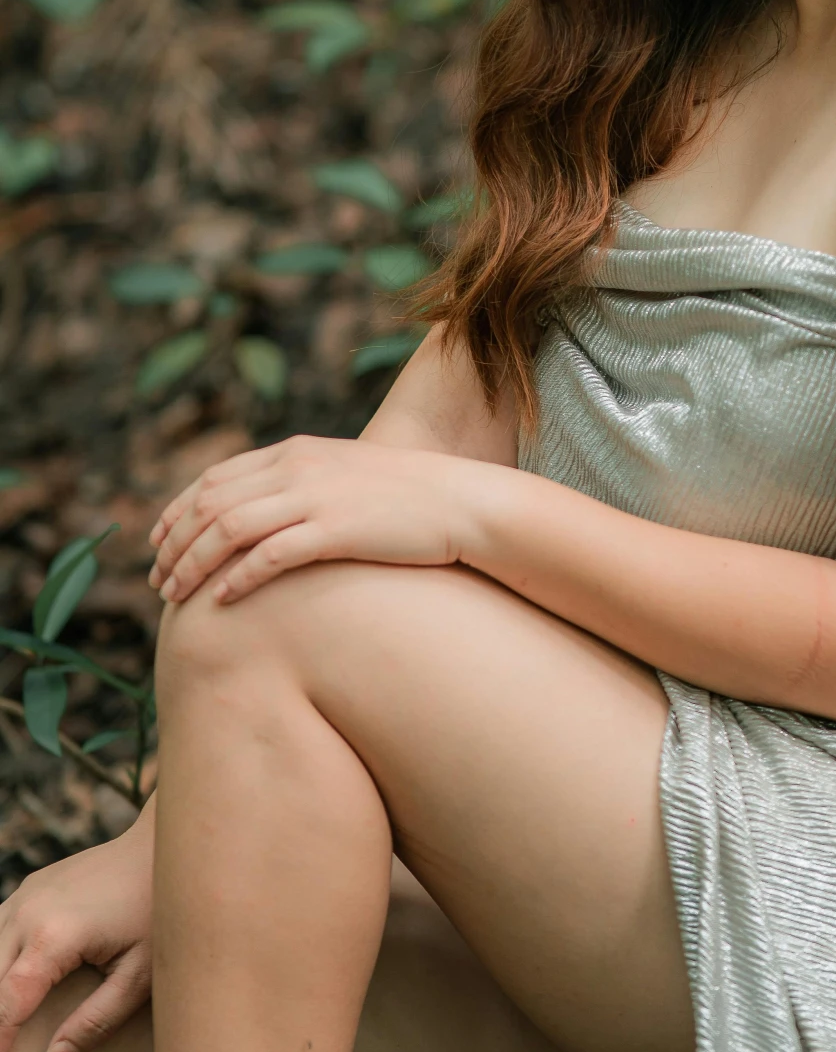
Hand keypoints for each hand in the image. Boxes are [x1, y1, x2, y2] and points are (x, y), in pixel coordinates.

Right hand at [0, 805, 154, 1051]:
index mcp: (54, 937)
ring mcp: (24, 896)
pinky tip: (7, 989)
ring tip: (3, 1033)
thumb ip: (98, 1020)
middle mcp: (28, 913)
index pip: (6, 1006)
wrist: (166, 848)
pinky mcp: (29, 889)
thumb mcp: (142, 974)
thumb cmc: (161, 911)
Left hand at [146, 435, 472, 606]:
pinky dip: (238, 578)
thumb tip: (266, 512)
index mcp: (295, 451)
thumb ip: (301, 484)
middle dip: (175, 543)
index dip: (177, 510)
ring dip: (193, 564)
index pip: (215, 477)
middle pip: (211, 503)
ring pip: (228, 529)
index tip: (158, 542)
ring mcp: (315, 497)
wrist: (462, 501)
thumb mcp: (344, 476)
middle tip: (157, 579)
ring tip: (175, 595)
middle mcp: (297, 467)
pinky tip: (223, 601)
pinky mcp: (335, 530)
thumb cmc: (407, 497)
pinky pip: (269, 555)